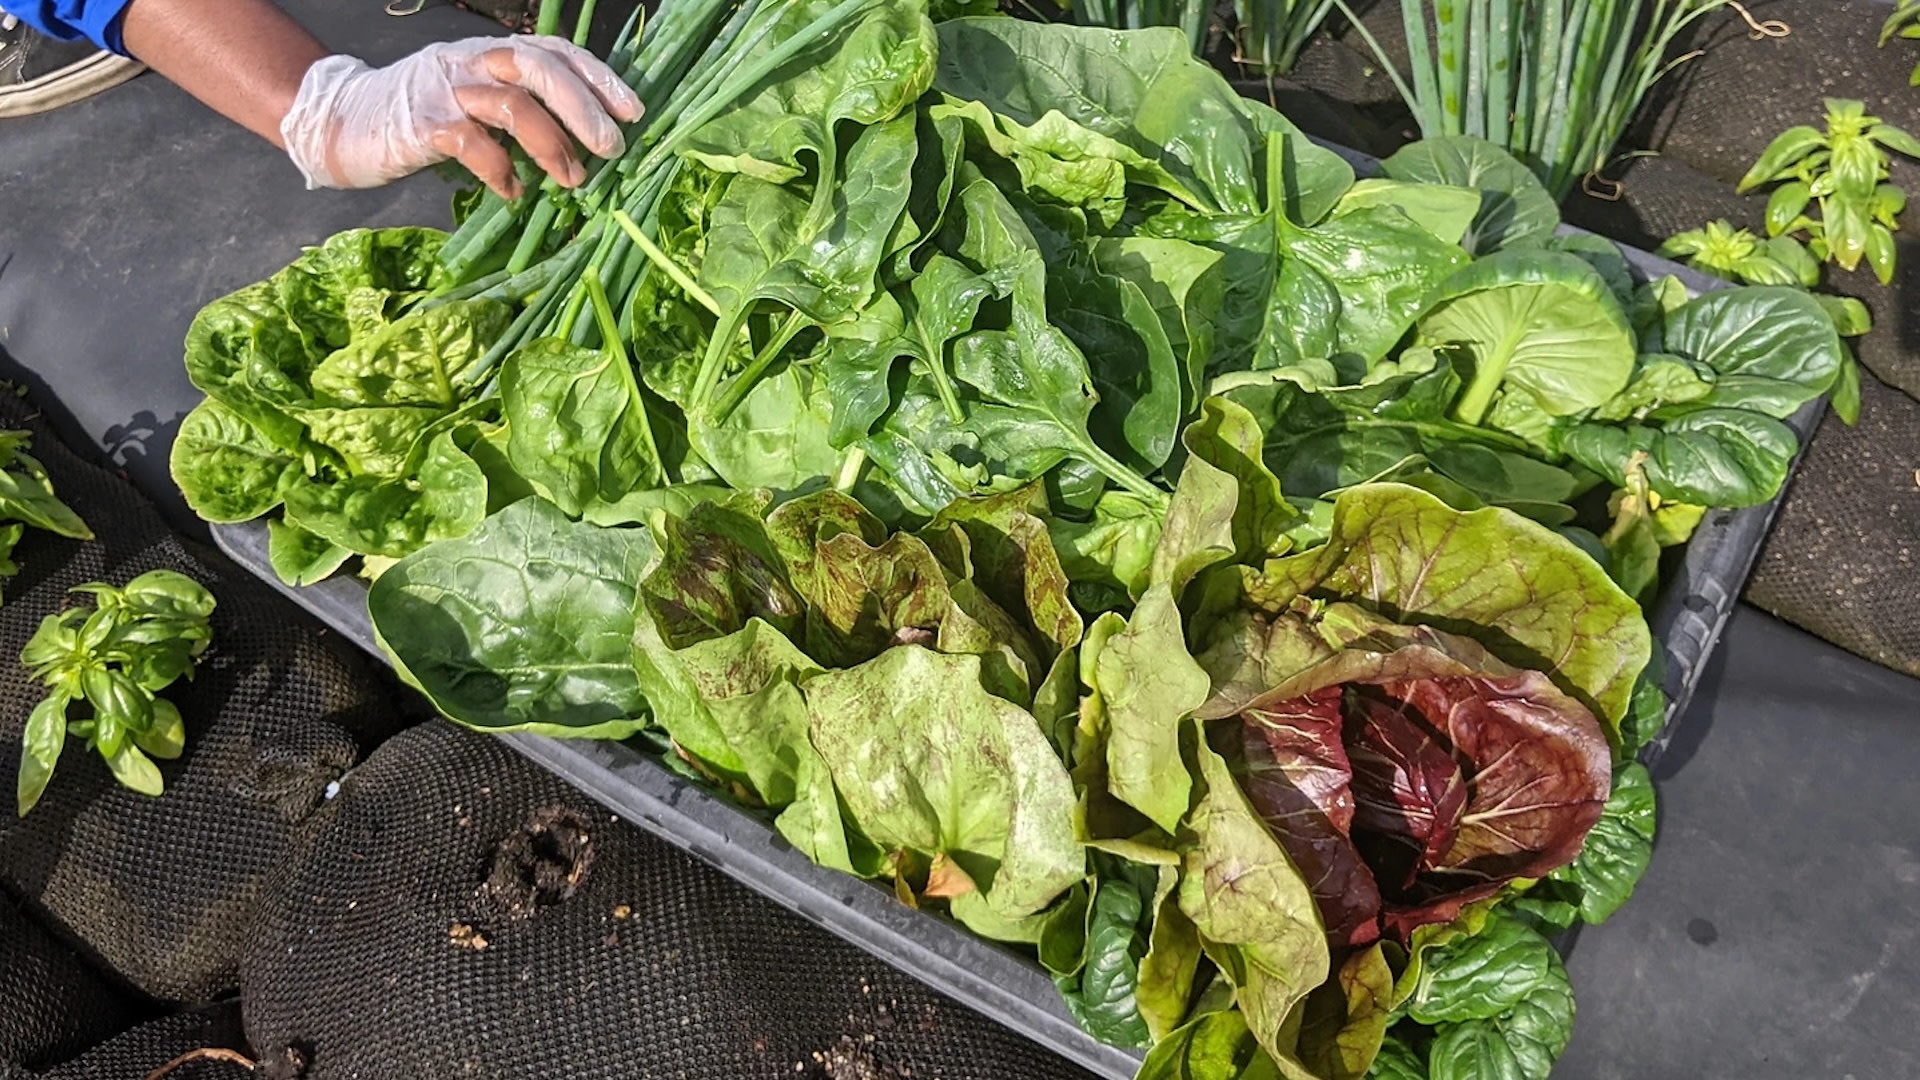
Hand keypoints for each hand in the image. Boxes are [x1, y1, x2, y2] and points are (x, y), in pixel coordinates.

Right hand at [279, 36, 642, 198]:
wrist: (345, 122)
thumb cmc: (424, 117)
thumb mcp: (478, 101)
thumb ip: (523, 109)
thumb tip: (585, 145)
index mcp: (494, 53)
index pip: (555, 52)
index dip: (598, 77)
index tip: (634, 111)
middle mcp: (473, 60)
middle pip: (539, 68)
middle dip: (583, 108)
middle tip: (613, 148)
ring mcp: (447, 90)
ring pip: (511, 102)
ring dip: (551, 144)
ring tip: (574, 180)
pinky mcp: (422, 124)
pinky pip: (472, 144)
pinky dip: (500, 171)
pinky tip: (513, 194)